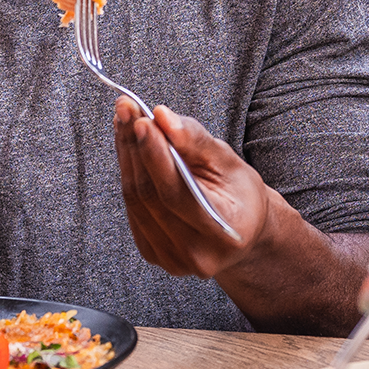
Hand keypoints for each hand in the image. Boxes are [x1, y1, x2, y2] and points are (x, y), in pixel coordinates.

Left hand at [113, 99, 267, 279]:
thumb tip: (161, 117)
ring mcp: (172, 260)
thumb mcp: (229, 162)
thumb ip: (195, 141)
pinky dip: (129, 174)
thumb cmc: (240, 192)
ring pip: (135, 201)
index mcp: (224, 232)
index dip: (154, 154)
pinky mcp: (154, 255)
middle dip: (134, 147)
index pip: (176, 192)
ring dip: (127, 156)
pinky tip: (130, 148)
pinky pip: (133, 210)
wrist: (243, 230)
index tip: (139, 119)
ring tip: (125, 120)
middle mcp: (197, 255)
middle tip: (125, 108)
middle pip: (150, 196)